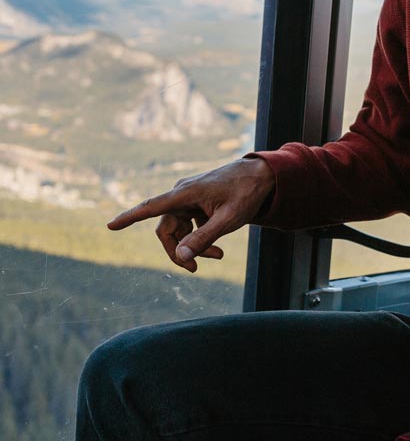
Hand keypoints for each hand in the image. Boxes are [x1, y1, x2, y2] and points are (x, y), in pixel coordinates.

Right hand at [107, 158, 274, 271]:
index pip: (151, 207)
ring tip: (219, 256)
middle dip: (178, 251)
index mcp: (186, 193)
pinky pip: (188, 224)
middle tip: (195, 269)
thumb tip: (181, 257)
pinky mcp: (196, 201)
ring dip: (192, 246)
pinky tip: (218, 247)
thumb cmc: (246, 194)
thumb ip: (204, 238)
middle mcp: (182, 193)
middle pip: (164, 229)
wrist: (262, 177)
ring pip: (178, 229)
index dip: (129, 218)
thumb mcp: (228, 220)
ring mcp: (188, 197)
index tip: (110, 226)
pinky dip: (199, 238)